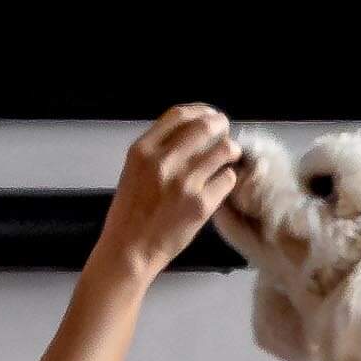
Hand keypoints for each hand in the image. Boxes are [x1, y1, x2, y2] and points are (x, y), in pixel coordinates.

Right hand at [96, 103, 243, 273]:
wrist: (129, 250)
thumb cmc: (130, 213)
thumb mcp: (133, 171)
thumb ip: (157, 150)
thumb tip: (190, 133)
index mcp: (142, 150)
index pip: (179, 114)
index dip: (201, 110)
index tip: (209, 115)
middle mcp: (163, 161)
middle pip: (205, 126)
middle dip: (221, 125)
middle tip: (226, 132)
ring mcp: (184, 182)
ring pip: (223, 149)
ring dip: (231, 151)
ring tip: (229, 157)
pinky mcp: (201, 204)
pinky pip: (227, 179)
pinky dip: (228, 178)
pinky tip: (221, 183)